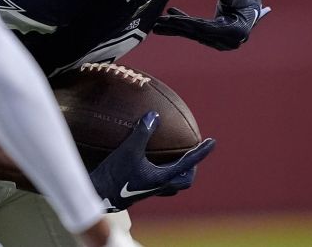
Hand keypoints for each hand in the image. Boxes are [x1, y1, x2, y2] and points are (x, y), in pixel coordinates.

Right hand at [89, 111, 214, 211]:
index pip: (188, 163)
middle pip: (185, 181)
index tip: (212, 142)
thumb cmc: (115, 174)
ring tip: (176, 160)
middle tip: (192, 154)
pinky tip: (151, 166)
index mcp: (162, 178)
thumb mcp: (128, 150)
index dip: (201, 152)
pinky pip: (158, 184)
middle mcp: (160, 186)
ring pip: (173, 185)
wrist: (99, 196)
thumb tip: (154, 115)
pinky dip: (161, 174)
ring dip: (179, 173)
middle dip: (192, 167)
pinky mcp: (140, 190)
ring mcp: (150, 190)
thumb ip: (142, 132)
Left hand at [152, 0, 269, 49]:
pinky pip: (193, 32)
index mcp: (236, 31)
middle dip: (177, 26)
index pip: (209, 29)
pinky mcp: (211, 38)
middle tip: (158, 22)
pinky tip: (166, 20)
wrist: (248, 2)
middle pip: (198, 33)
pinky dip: (180, 26)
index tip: (173, 19)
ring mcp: (218, 41)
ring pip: (193, 34)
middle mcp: (227, 40)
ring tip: (156, 25)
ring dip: (174, 28)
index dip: (190, 24)